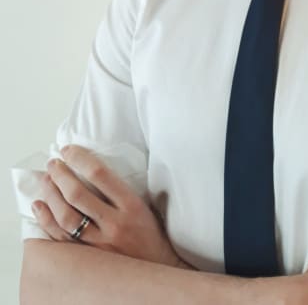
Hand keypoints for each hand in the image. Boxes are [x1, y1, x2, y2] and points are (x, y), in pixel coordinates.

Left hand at [32, 144, 192, 268]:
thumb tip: (95, 165)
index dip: (79, 159)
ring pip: (66, 217)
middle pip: (77, 194)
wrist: (158, 267)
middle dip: (60, 175)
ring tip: (46, 180)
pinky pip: (61, 239)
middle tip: (53, 164)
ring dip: (51, 195)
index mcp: (131, 205)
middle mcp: (114, 224)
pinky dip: (46, 221)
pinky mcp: (89, 259)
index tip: (68, 150)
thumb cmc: (149, 233)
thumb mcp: (144, 204)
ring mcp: (100, 244)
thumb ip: (123, 187)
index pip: (99, 174)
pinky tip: (39, 206)